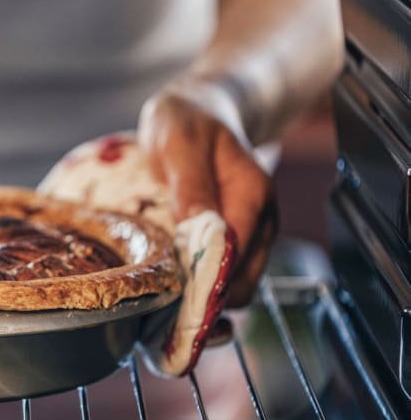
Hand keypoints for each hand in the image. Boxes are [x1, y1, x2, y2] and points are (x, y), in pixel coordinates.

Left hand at [138, 91, 276, 306]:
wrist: (201, 109)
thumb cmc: (188, 121)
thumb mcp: (180, 142)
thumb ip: (190, 184)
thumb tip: (197, 228)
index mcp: (252, 195)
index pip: (236, 256)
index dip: (205, 283)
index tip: (170, 299)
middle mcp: (261, 221)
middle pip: (241, 283)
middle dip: (203, 301)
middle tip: (158, 310)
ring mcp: (251, 235)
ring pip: (235, 288)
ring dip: (202, 301)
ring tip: (161, 305)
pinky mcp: (236, 242)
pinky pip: (225, 279)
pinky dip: (201, 292)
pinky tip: (172, 292)